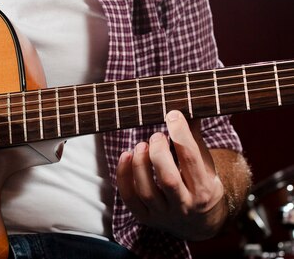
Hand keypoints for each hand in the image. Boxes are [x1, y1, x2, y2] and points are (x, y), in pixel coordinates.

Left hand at [116, 110, 227, 239]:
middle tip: (155, 135)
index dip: (180, 133)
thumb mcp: (206, 164)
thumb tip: (189, 105)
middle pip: (168, 180)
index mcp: (205, 189)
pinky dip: (123, 175)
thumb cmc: (200, 184)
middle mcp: (185, 204)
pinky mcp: (145, 217)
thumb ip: (194, 138)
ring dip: (139, 163)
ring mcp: (164, 214)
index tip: (172, 114)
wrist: (198, 223)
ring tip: (140, 145)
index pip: (191, 159)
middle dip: (158, 152)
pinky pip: (129, 197)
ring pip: (146, 190)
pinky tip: (126, 155)